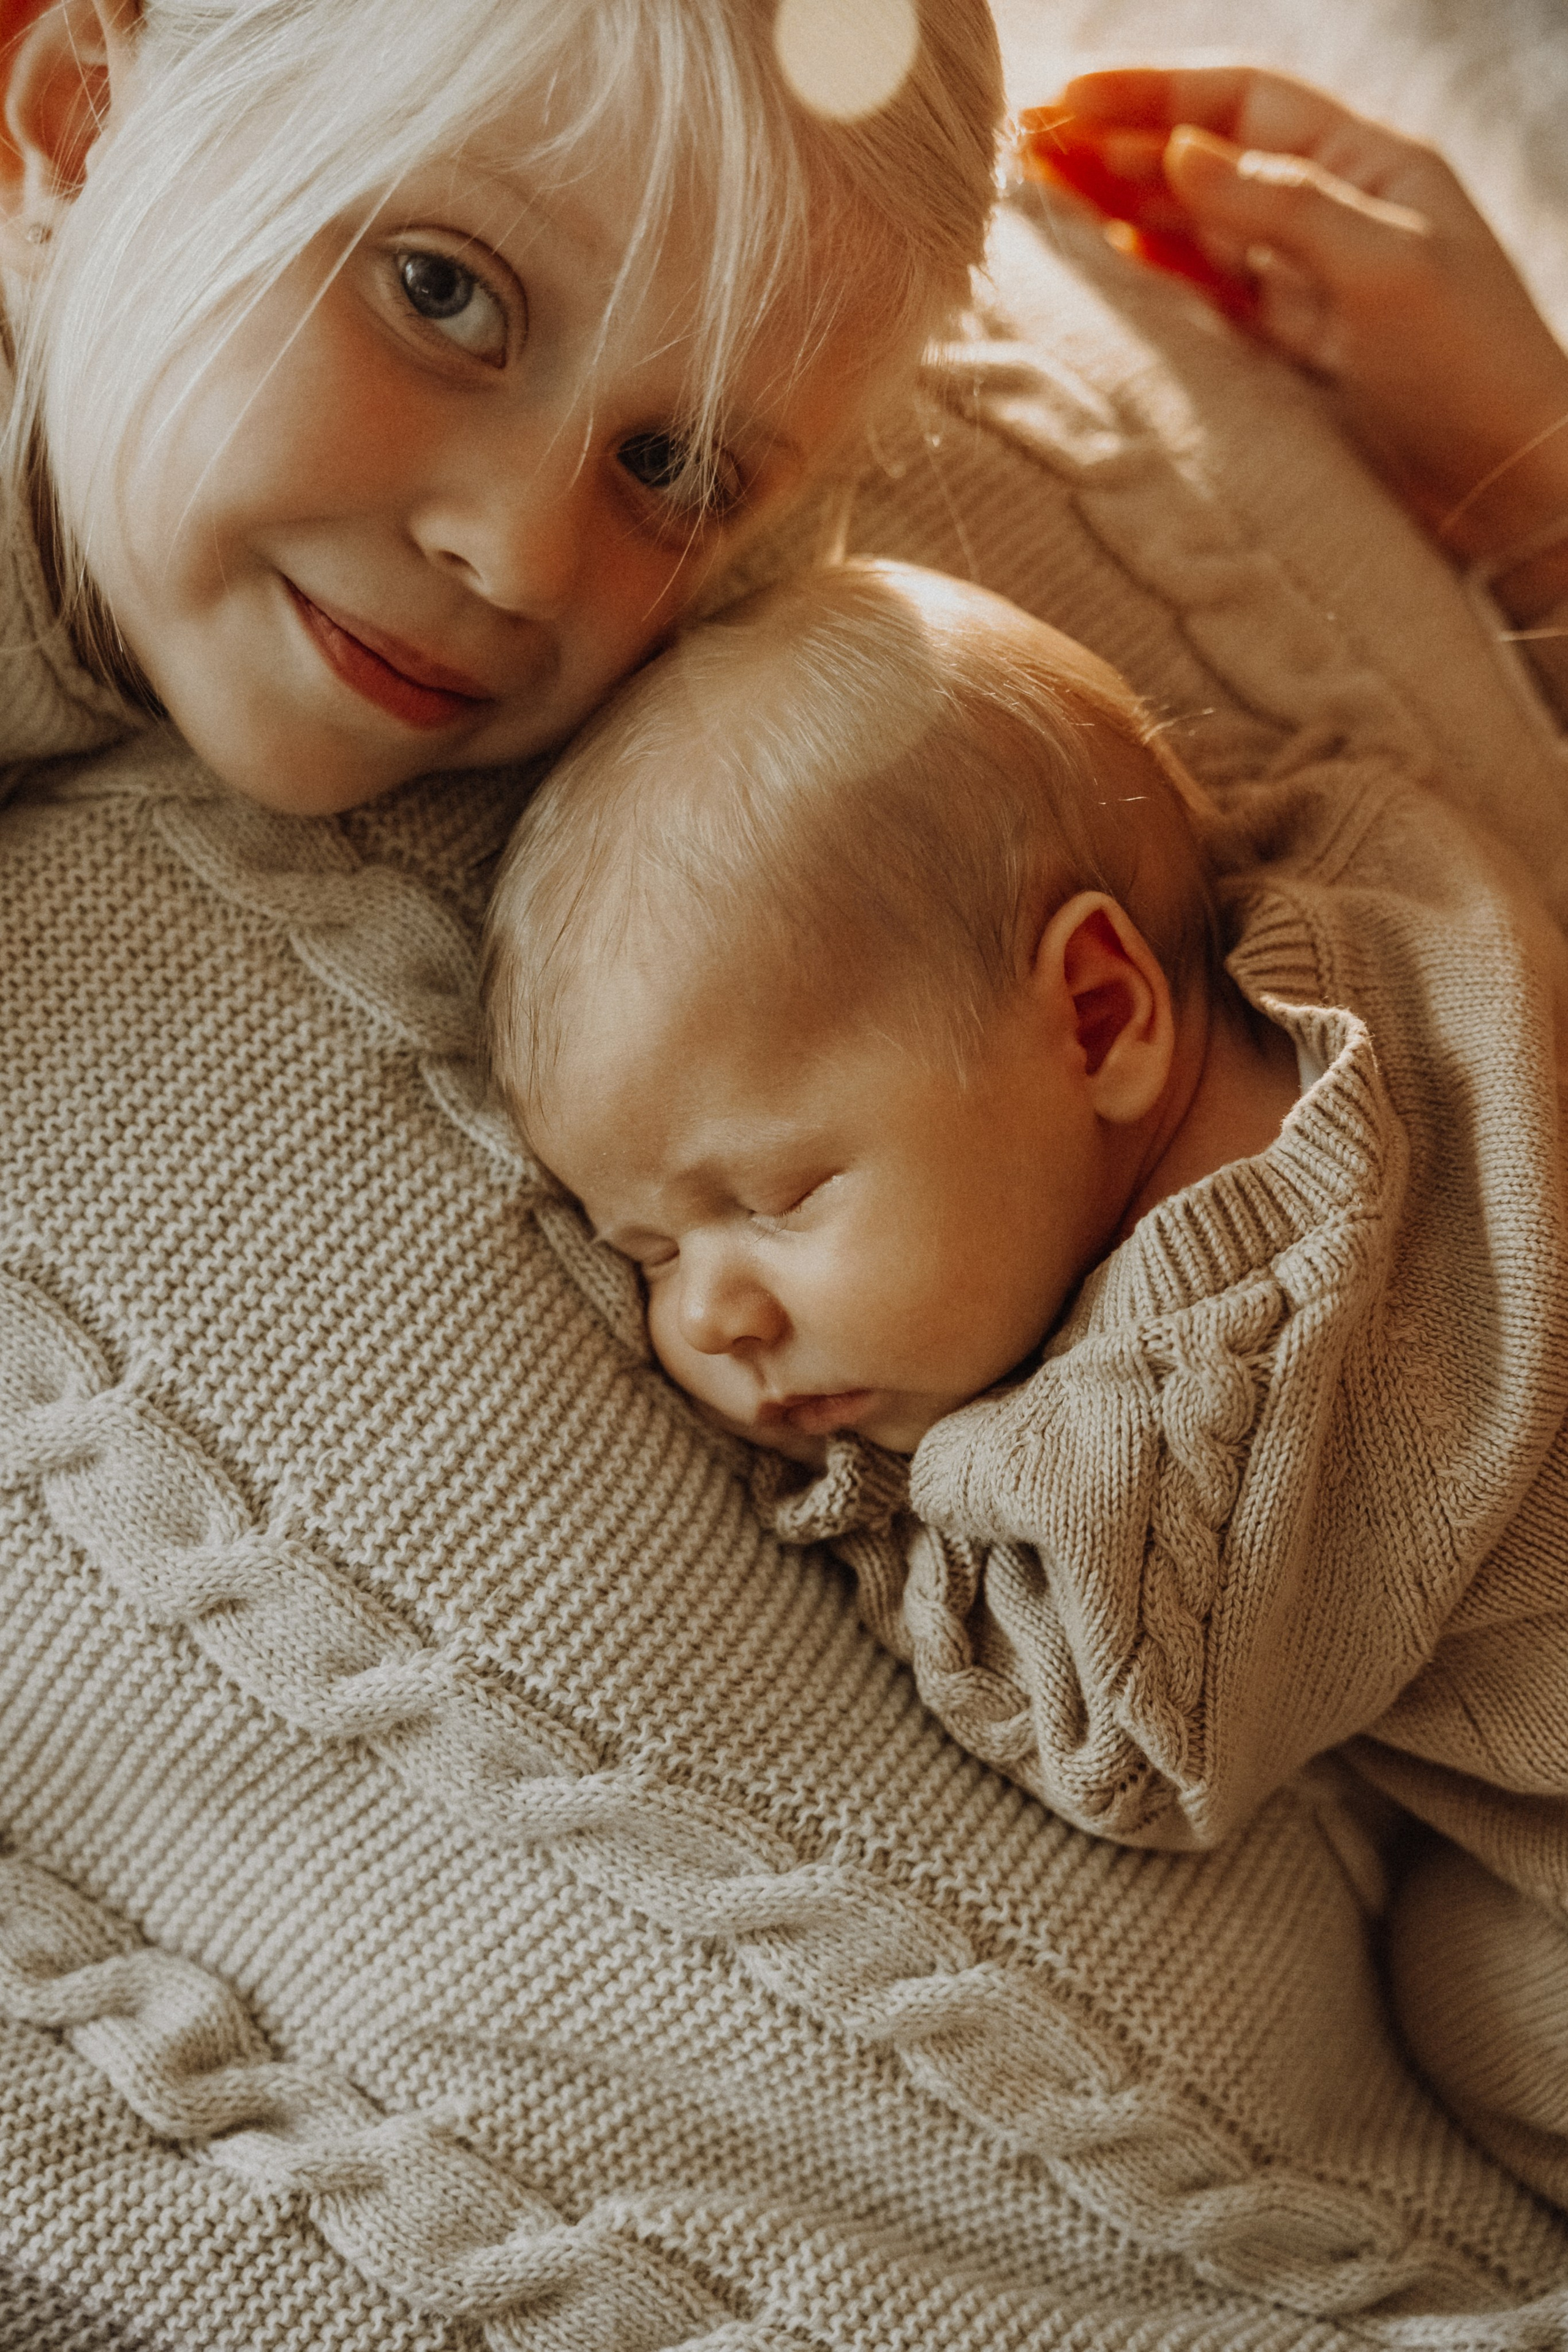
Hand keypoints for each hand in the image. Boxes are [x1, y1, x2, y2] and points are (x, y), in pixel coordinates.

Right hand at [1019, 68, 1567, 614]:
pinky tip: (1107, 254)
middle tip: (1024, 145)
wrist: (1508, 489)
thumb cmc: (1475, 370)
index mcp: (1366, 165)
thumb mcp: (1389, 271)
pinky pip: (1204, 296)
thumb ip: (1284, 206)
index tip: (1069, 99)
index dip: (1152, 94)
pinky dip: (1153, 271)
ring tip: (1039, 190)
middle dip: (1115, 143)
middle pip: (1204, 159)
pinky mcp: (1288, 353)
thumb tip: (1178, 152)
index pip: (1240, 105)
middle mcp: (1330, 214)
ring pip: (1193, 226)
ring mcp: (1305, 285)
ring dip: (1117, 203)